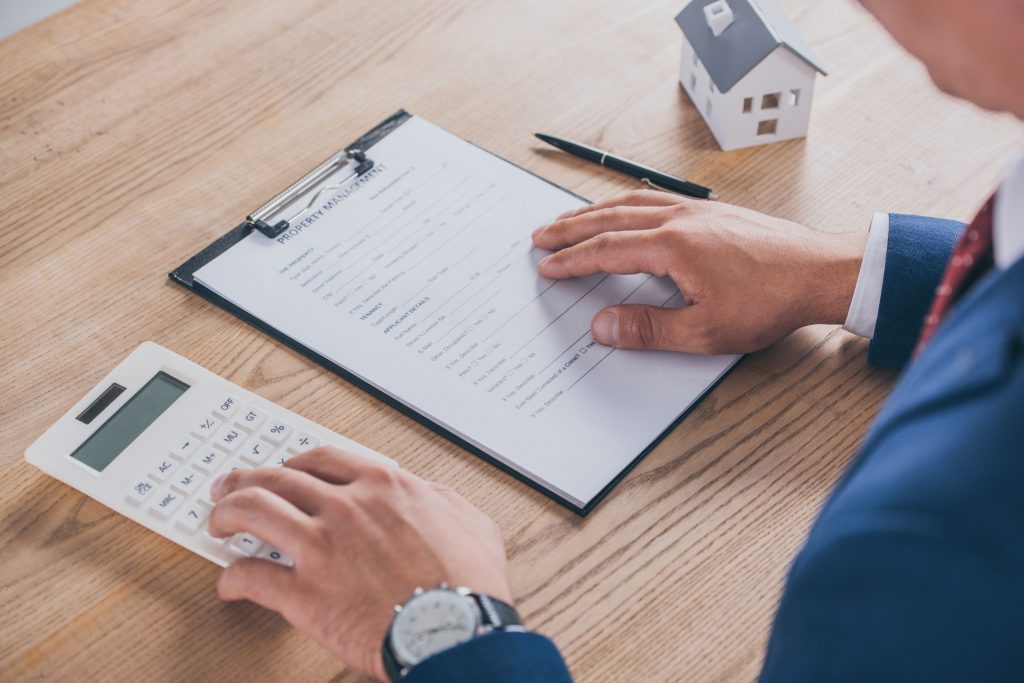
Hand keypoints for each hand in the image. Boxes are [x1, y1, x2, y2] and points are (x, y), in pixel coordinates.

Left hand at [207, 447, 510, 680]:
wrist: (456, 631)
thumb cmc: (468, 583)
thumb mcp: (469, 522)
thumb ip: (440, 500)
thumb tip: (428, 496)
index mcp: (383, 486)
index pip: (323, 459)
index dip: (295, 463)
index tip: (285, 470)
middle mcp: (345, 507)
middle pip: (278, 479)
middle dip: (247, 479)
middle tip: (230, 486)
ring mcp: (320, 548)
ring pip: (253, 512)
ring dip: (227, 513)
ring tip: (216, 521)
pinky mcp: (304, 594)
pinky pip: (252, 577)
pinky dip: (233, 578)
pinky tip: (229, 582)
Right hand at [532, 191, 866, 354]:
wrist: (821, 271)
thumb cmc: (770, 301)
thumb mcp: (705, 330)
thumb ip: (648, 329)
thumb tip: (602, 327)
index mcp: (673, 246)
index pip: (606, 250)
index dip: (572, 260)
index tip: (547, 267)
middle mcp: (680, 219)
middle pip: (610, 219)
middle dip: (571, 228)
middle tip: (541, 235)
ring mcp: (697, 210)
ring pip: (631, 203)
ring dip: (595, 211)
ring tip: (571, 220)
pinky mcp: (713, 211)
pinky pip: (656, 198)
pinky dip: (627, 202)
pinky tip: (626, 208)